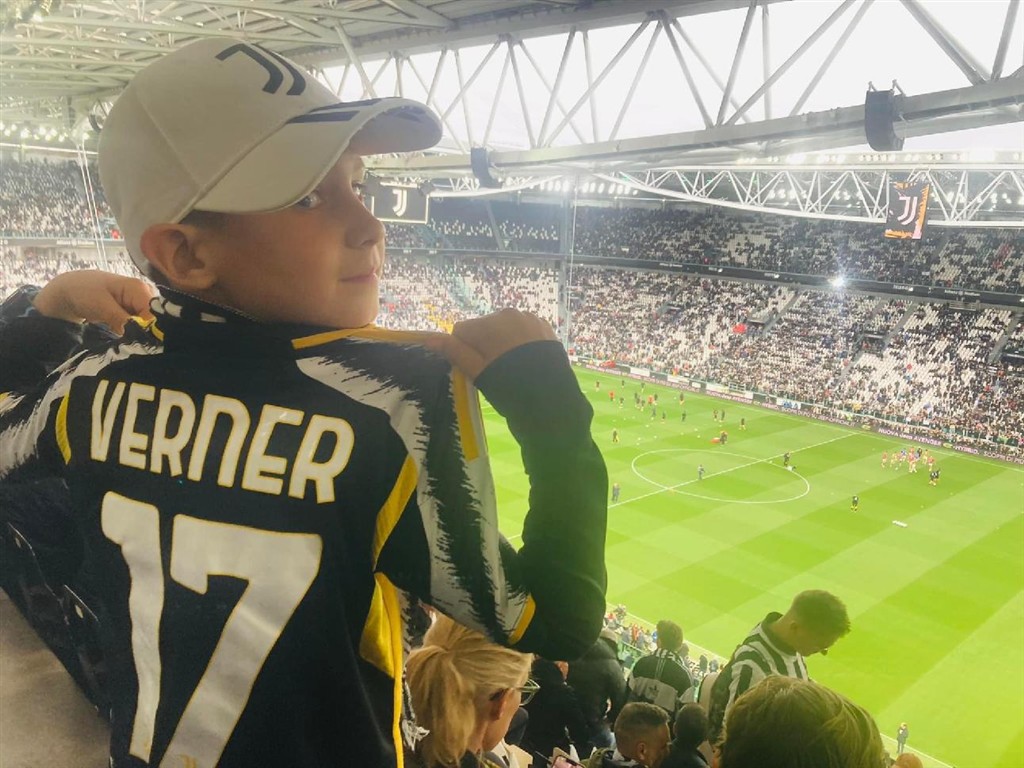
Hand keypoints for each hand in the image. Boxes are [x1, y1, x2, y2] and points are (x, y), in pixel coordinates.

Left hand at [32, 270, 155, 333]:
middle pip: (156, 319)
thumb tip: (141, 337)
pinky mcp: (134, 312)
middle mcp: (145, 294)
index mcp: (140, 288)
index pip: (155, 313)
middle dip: (146, 333)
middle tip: (133, 347)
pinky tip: (126, 340)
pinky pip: (140, 326)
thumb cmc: (82, 292)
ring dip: (139, 335)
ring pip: (148, 324)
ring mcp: (140, 304)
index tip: (139, 345)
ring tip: (128, 345)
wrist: (67, 290)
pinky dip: (133, 334)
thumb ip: (123, 320)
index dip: (150, 330)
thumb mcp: (102, 307)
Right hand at [423, 309, 556, 378]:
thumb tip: (429, 339)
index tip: (476, 369)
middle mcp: (509, 313)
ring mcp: (530, 318)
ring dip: (503, 343)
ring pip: (504, 329)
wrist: (553, 400)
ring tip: (514, 368)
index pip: (462, 331)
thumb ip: (454, 352)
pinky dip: (521, 343)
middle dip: (484, 346)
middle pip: (484, 328)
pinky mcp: (545, 327)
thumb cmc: (509, 387)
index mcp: (489, 323)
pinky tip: (528, 362)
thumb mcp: (478, 372)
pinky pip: (523, 331)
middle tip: (497, 371)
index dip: (464, 351)